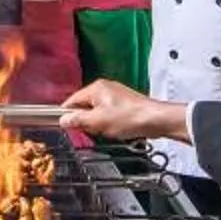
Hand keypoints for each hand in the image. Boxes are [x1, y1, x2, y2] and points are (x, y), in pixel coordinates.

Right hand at [57, 80, 187, 143]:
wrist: (156, 120)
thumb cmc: (129, 117)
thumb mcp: (97, 122)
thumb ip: (78, 120)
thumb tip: (64, 120)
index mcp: (96, 88)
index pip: (72, 101)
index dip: (67, 115)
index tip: (64, 126)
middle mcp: (105, 88)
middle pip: (84, 106)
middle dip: (86, 121)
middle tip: (92, 130)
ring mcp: (116, 95)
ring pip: (97, 112)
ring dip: (99, 124)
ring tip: (108, 131)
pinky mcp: (125, 104)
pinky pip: (109, 114)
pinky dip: (110, 124)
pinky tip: (117, 130)